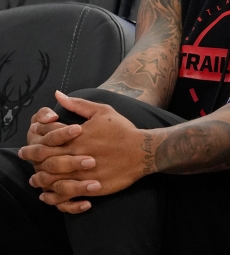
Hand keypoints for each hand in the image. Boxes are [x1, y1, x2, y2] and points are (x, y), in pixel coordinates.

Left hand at [22, 92, 151, 212]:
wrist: (144, 151)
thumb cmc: (123, 130)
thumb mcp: (102, 111)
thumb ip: (78, 104)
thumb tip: (58, 95)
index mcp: (77, 135)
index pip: (46, 134)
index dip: (36, 133)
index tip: (33, 134)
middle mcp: (77, 154)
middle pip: (43, 156)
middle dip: (30, 154)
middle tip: (24, 154)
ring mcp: (83, 172)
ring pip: (50, 178)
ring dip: (39, 177)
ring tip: (36, 176)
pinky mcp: (90, 187)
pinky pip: (64, 194)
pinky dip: (53, 195)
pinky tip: (50, 192)